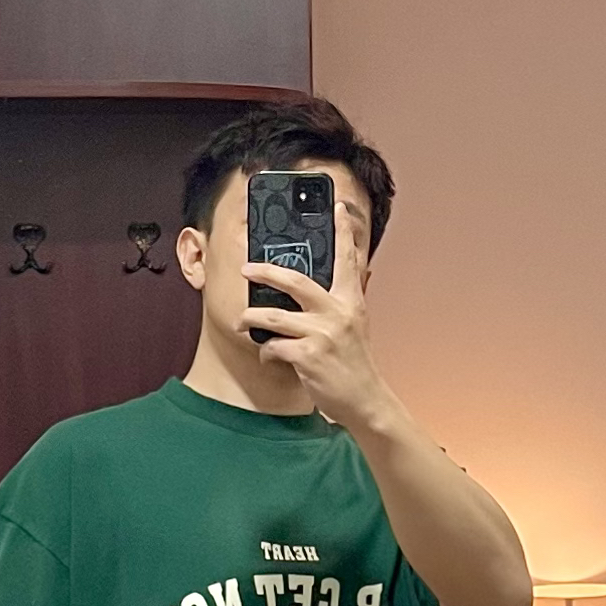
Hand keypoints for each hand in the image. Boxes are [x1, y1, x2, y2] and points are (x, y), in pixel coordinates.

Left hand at [239, 202, 390, 432]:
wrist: (363, 399)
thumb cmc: (353, 363)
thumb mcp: (355, 325)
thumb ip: (342, 301)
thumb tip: (344, 276)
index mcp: (351, 301)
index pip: (348, 259)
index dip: (342, 231)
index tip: (335, 206)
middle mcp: (338, 313)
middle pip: (296, 282)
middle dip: (266, 273)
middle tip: (247, 269)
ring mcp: (323, 334)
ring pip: (276, 317)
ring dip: (253, 318)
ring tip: (242, 320)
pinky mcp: (308, 357)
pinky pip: (274, 347)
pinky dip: (265, 351)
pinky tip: (266, 356)